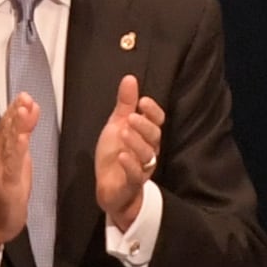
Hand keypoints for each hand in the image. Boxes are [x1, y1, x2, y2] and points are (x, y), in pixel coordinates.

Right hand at [0, 93, 38, 262]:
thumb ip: (23, 133)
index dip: (17, 108)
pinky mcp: (7, 183)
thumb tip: (30, 110)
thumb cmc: (6, 188)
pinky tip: (21, 139)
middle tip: (25, 97)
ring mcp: (1, 168)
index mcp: (0, 146)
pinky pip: (12, 164)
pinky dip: (16, 150)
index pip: (8, 123)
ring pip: (9, 143)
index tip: (25, 95)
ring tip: (22, 111)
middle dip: (16, 112)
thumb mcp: (18, 157)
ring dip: (16, 126)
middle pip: (7, 129)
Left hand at [94, 74, 161, 230]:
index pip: (157, 121)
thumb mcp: (117, 125)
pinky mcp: (132, 184)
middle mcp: (148, 150)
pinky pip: (136, 175)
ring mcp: (142, 168)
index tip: (143, 101)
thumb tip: (130, 79)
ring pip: (147, 155)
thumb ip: (125, 104)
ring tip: (123, 133)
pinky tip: (121, 156)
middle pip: (155, 136)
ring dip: (136, 143)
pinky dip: (130, 165)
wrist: (109, 187)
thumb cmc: (115, 154)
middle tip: (131, 117)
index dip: (153, 111)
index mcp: (146, 135)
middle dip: (144, 126)